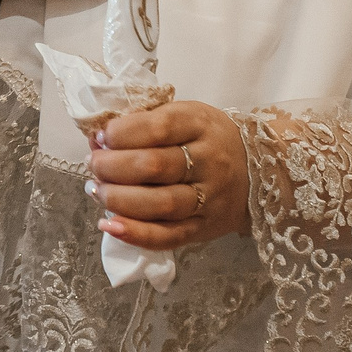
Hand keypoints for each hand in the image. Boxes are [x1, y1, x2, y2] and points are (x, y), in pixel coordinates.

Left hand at [87, 99, 248, 249]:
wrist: (258, 169)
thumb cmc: (207, 138)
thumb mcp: (185, 115)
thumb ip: (145, 122)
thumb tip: (98, 138)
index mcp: (200, 124)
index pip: (157, 128)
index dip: (121, 134)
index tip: (100, 137)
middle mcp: (209, 161)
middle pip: (154, 167)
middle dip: (112, 167)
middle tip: (93, 164)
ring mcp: (209, 198)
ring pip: (160, 204)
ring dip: (118, 199)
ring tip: (96, 190)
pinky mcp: (205, 228)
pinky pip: (169, 236)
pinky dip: (136, 234)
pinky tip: (110, 226)